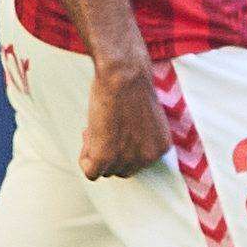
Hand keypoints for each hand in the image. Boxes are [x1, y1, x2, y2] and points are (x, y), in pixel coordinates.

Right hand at [79, 59, 168, 178]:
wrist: (124, 74)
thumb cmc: (133, 86)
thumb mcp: (146, 117)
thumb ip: (139, 137)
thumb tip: (119, 147)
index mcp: (162, 147)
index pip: (138, 162)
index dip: (123, 147)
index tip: (117, 129)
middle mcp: (148, 157)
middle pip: (122, 169)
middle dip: (109, 151)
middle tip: (102, 127)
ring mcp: (127, 159)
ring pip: (104, 170)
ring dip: (96, 150)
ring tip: (96, 125)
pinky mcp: (105, 157)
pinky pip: (91, 173)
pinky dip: (84, 159)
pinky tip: (88, 135)